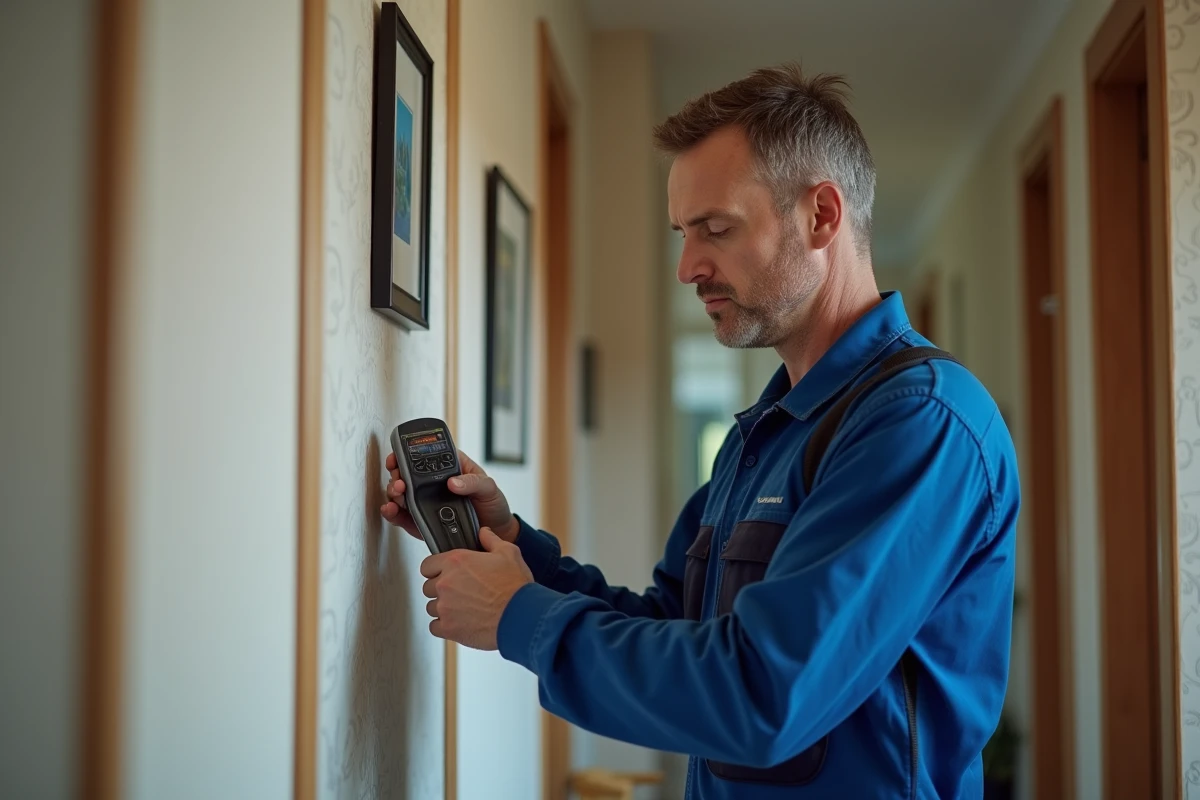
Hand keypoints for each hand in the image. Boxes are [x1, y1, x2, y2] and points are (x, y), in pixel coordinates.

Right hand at [381, 449, 520, 543]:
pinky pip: (403, 516)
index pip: (423, 456)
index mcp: (448, 468)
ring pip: (401, 495)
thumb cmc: (492, 504)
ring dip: (394, 493)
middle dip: (397, 475)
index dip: (406, 454)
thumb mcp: (488, 486)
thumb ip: (472, 482)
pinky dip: (393, 513)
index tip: (398, 456)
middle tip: (400, 480)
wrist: (495, 531)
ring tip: (398, 494)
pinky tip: (391, 510)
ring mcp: (425, 502)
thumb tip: (453, 482)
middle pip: (406, 474)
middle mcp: (432, 484)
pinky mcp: (421, 521)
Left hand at [421, 527, 532, 649]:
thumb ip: (491, 540)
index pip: (427, 565)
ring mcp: (445, 607)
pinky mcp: (448, 628)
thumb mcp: (508, 552)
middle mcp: (445, 583)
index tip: (445, 574)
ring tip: (462, 608)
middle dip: (441, 589)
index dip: (436, 569)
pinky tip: (459, 623)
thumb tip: (484, 532)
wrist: (521, 616)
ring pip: (431, 607)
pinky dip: (444, 626)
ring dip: (443, 608)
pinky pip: (434, 627)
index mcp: (455, 562)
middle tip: (459, 592)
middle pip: (428, 587)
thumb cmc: (515, 586)